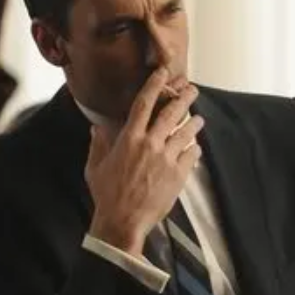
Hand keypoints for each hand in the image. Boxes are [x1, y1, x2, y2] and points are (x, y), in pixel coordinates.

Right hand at [84, 68, 204, 254]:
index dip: (154, 85)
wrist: (123, 221)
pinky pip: (192, 154)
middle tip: (193, 89)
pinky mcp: (178, 174)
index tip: (163, 73)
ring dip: (194, 123)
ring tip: (199, 119)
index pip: (144, 104)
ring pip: (186, 132)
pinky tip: (195, 148)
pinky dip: (194, 149)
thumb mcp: (96, 167)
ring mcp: (166, 159)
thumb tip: (97, 127)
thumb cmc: (106, 195)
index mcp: (129, 139)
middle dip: (184, 98)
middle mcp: (150, 144)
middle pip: (172, 113)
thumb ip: (98, 144)